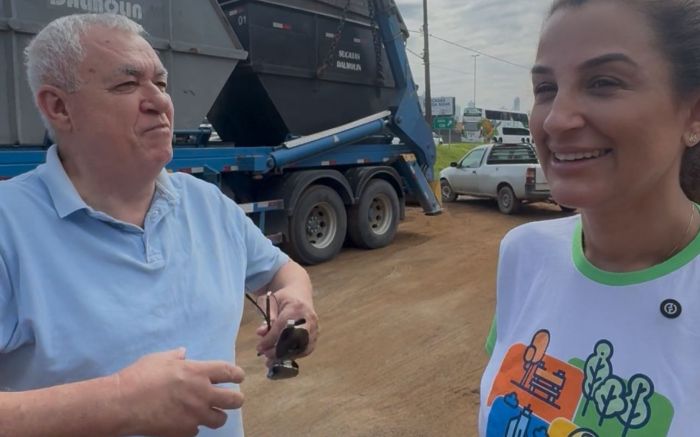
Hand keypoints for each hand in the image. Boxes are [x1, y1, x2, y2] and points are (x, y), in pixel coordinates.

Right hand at [114, 348, 243, 436]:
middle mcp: (202, 394)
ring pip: (220, 419)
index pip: (229, 372)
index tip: (239, 377)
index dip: (238, 374)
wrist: (123, 403)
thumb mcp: (159, 359)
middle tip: (234, 399)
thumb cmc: (139, 376)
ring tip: (211, 413)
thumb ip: (175, 356)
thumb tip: (183, 353)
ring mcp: (194, 414)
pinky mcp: (184, 430)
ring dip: (217, 415)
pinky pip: (198, 430)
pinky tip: (186, 421)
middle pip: (235, 400)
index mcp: (198, 372)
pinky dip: (194, 426)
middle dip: (237, 399)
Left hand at [255, 288, 318, 362]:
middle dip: (279, 351)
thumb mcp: (270, 300)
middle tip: (265, 355)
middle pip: (295, 339)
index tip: (259, 348)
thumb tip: (261, 333)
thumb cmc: (283, 297)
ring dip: (286, 356)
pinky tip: (281, 358)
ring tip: (271, 360)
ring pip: (302, 348)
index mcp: (296, 307)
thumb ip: (266, 316)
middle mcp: (309, 318)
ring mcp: (314, 328)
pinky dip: (294, 355)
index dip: (270, 339)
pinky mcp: (315, 335)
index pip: (283, 327)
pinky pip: (306, 350)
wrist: (299, 294)